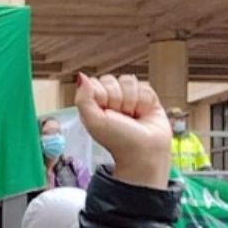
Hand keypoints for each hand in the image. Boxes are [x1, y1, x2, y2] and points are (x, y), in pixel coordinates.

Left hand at [76, 74, 171, 188]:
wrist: (144, 151)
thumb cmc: (117, 141)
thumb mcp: (94, 122)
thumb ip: (84, 99)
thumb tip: (81, 77)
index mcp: (94, 105)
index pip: (96, 83)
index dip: (102, 95)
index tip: (105, 111)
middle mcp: (110, 100)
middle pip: (113, 79)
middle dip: (117, 98)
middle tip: (120, 116)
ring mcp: (129, 98)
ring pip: (130, 81)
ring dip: (132, 100)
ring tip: (132, 116)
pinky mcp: (146, 98)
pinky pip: (145, 86)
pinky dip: (145, 101)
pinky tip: (143, 113)